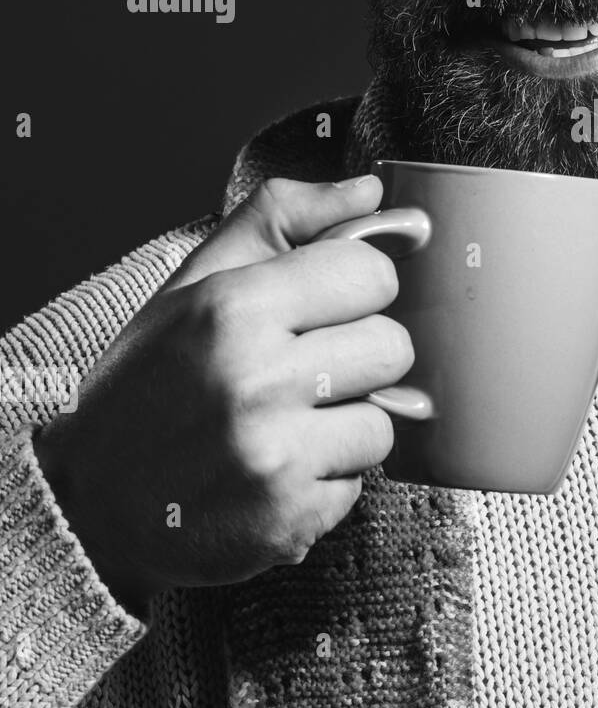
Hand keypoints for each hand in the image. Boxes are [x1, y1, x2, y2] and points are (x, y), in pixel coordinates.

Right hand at [32, 175, 412, 611]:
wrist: (92, 500)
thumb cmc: (154, 380)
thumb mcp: (198, 281)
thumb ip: (286, 218)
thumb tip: (372, 190)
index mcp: (235, 307)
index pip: (373, 274)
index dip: (358, 289)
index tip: (328, 305)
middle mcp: (257, 379)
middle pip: (394, 347)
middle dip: (359, 357)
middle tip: (307, 370)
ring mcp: (275, 455)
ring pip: (387, 420)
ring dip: (350, 422)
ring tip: (292, 423)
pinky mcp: (290, 517)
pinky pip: (362, 483)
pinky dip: (330, 478)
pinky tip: (280, 469)